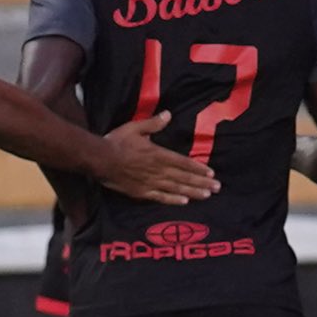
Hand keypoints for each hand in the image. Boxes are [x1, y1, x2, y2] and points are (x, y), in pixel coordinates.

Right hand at [96, 111, 217, 204]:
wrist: (99, 159)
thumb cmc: (116, 142)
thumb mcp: (134, 127)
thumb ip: (153, 123)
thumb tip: (168, 114)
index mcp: (158, 154)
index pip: (183, 162)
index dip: (198, 168)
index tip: (211, 173)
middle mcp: (157, 170)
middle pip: (183, 177)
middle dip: (201, 182)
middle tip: (217, 187)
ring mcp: (150, 183)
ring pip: (176, 188)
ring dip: (193, 192)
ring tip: (207, 195)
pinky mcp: (141, 192)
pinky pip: (160, 197)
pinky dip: (173, 200)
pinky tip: (184, 202)